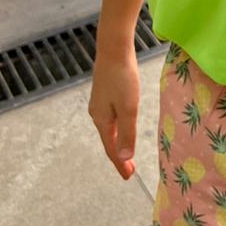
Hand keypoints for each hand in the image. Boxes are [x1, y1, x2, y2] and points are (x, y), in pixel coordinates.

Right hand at [89, 45, 139, 178]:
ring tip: (126, 152)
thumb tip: (122, 159)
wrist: (113, 48)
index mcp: (102, 120)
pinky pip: (110, 117)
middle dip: (118, 156)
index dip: (119, 164)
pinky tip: (123, 125)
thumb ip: (127, 133)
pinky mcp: (103, 92)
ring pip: (108, 129)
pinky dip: (117, 128)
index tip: (128, 177)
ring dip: (117, 142)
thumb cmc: (122, 77)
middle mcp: (97, 114)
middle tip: (129, 169)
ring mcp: (99, 103)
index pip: (111, 149)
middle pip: (108, 140)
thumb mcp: (129, 107)